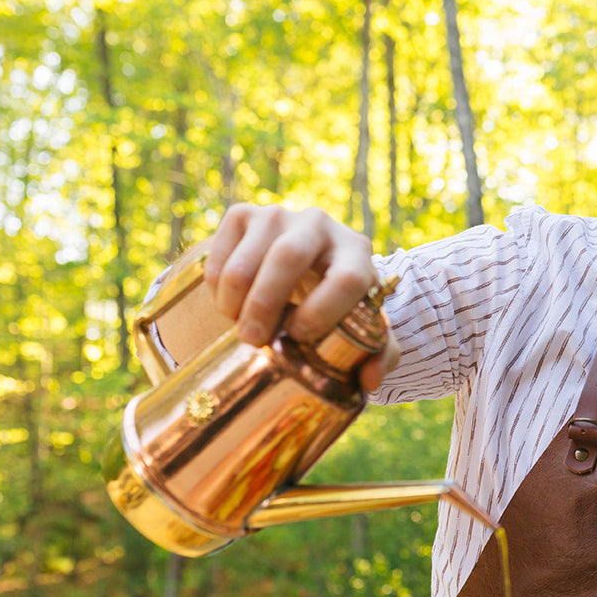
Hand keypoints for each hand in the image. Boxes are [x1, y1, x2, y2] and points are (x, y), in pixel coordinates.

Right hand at [205, 204, 395, 390]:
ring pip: (249, 257)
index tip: (298, 336)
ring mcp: (279, 215)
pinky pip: (222, 251)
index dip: (322, 311)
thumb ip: (379, 355)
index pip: (347, 277)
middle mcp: (320, 225)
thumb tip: (369, 381)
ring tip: (239, 326)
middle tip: (253, 339)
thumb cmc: (338, 304)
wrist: (307, 267)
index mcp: (356, 252)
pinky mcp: (243, 215)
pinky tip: (230, 305)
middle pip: (289, 256)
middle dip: (265, 303)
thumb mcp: (364, 327)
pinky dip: (218, 286)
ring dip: (236, 299)